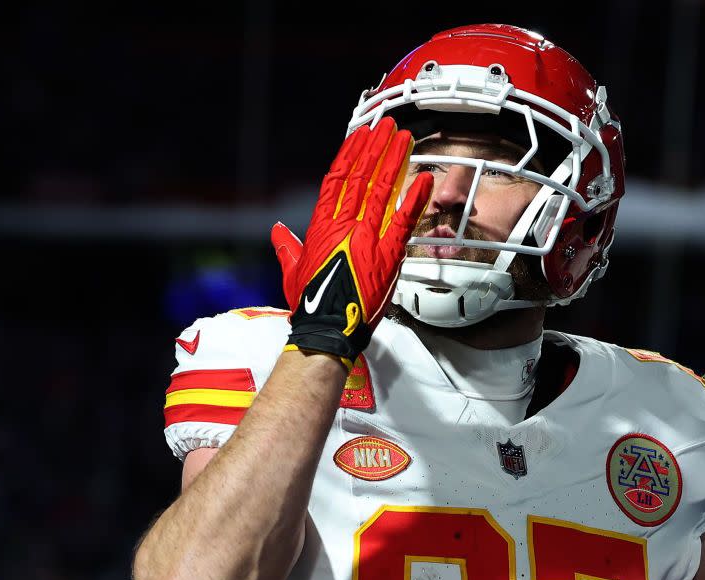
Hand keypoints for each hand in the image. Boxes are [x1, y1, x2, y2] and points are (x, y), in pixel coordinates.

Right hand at [270, 117, 432, 370]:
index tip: (360, 136)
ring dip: (395, 161)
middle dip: (375, 148)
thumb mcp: (293, 270)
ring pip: (382, 190)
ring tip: (403, 138)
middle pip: (362, 177)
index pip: (337, 180)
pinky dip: (416, 198)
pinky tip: (426, 178)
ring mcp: (367, 237)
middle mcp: (344, 225)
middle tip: (387, 126)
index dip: (350, 154)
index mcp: (322, 226)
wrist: (327, 329)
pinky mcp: (388, 254)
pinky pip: (404, 220)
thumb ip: (288, 246)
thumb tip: (278, 231)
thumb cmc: (311, 304)